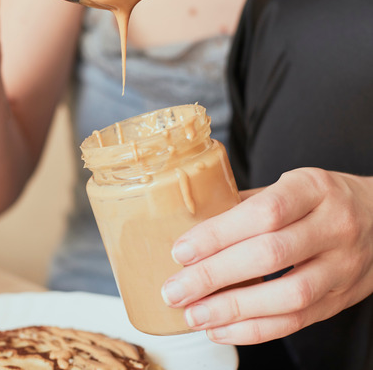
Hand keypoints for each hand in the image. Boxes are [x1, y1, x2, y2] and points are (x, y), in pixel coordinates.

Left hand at [161, 168, 372, 344]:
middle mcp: (334, 226)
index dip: (219, 234)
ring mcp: (343, 265)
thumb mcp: (289, 186)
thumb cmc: (318, 200)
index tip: (181, 251)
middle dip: (215, 276)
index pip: (263, 212)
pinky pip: (297, 321)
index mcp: (313, 188)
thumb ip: (245, 206)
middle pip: (270, 254)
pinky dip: (254, 330)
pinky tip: (220, 329)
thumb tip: (187, 230)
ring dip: (233, 310)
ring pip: (288, 295)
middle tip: (175, 290)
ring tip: (193, 315)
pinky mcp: (342, 298)